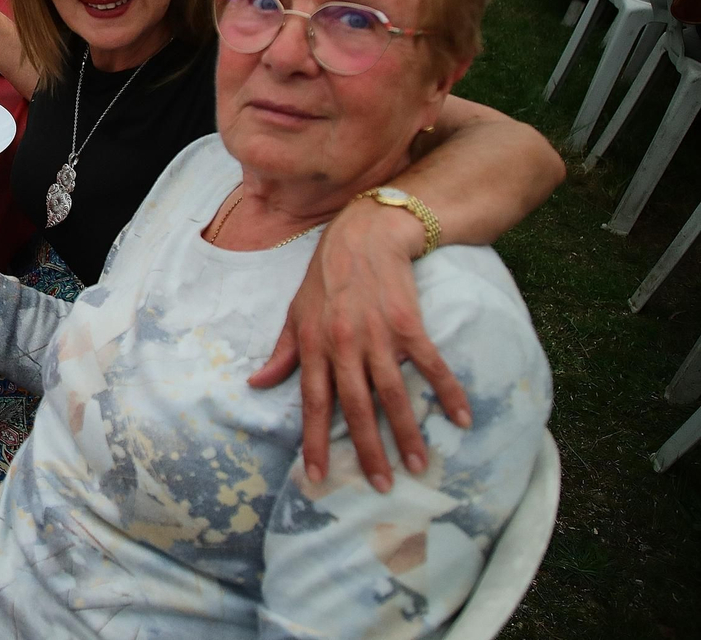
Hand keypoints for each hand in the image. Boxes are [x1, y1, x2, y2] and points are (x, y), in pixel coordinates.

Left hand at [248, 199, 470, 491]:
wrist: (363, 235)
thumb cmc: (325, 277)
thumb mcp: (295, 312)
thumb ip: (282, 353)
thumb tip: (257, 384)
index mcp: (313, 345)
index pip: (313, 403)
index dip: (314, 441)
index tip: (316, 477)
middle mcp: (343, 345)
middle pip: (355, 408)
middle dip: (367, 450)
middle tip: (382, 485)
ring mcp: (377, 335)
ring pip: (392, 394)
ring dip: (407, 433)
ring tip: (420, 466)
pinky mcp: (408, 324)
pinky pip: (429, 364)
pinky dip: (447, 391)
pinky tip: (462, 418)